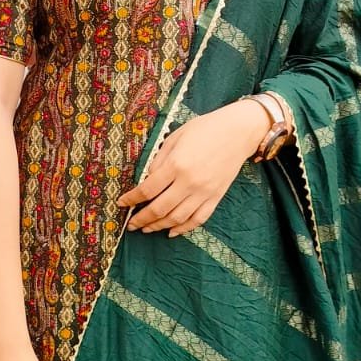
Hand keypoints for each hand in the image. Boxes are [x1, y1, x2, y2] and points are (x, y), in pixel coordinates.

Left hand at [119, 102, 267, 236]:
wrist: (239, 131)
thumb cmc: (205, 128)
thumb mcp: (176, 137)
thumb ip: (159, 159)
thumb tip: (147, 179)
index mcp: (176, 165)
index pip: (148, 189)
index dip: (132, 199)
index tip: (122, 203)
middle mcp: (189, 182)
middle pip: (160, 209)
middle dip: (142, 219)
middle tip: (131, 224)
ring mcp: (204, 192)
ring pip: (177, 218)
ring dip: (159, 226)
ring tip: (147, 228)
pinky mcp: (216, 197)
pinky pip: (198, 219)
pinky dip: (183, 229)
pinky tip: (171, 232)